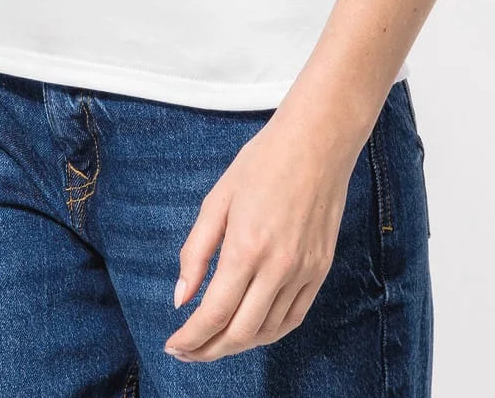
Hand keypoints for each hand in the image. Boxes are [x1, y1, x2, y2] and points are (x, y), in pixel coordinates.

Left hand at [164, 108, 355, 360]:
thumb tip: (181, 298)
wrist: (317, 142)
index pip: (214, 313)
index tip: (173, 345)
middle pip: (240, 332)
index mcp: (247, 247)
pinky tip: (250, 329)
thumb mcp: (218, 199)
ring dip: (237, 344)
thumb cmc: (262, 163)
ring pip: (268, 331)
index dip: (191, 338)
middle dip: (208, 350)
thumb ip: (196, 252)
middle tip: (187, 351)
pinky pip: (294, 318)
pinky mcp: (321, 271)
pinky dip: (269, 332)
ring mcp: (304, 272)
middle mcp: (278, 267)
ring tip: (213, 342)